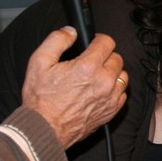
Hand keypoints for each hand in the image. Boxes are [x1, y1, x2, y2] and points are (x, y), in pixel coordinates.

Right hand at [21, 27, 126, 148]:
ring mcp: (110, 98)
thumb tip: (71, 31)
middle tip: (91, 61)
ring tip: (96, 75)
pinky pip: (122, 93)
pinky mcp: (112, 111)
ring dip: (112, 72)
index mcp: (87, 67)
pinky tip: (100, 90)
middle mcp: (103, 82)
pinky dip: (114, 89)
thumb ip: (57, 40)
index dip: (98, 39)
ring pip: (122, 75)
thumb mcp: (39, 62)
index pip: (107, 42)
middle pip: (117, 58)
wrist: (44, 129)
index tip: (92, 43)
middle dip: (105, 56)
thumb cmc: (41, 99)